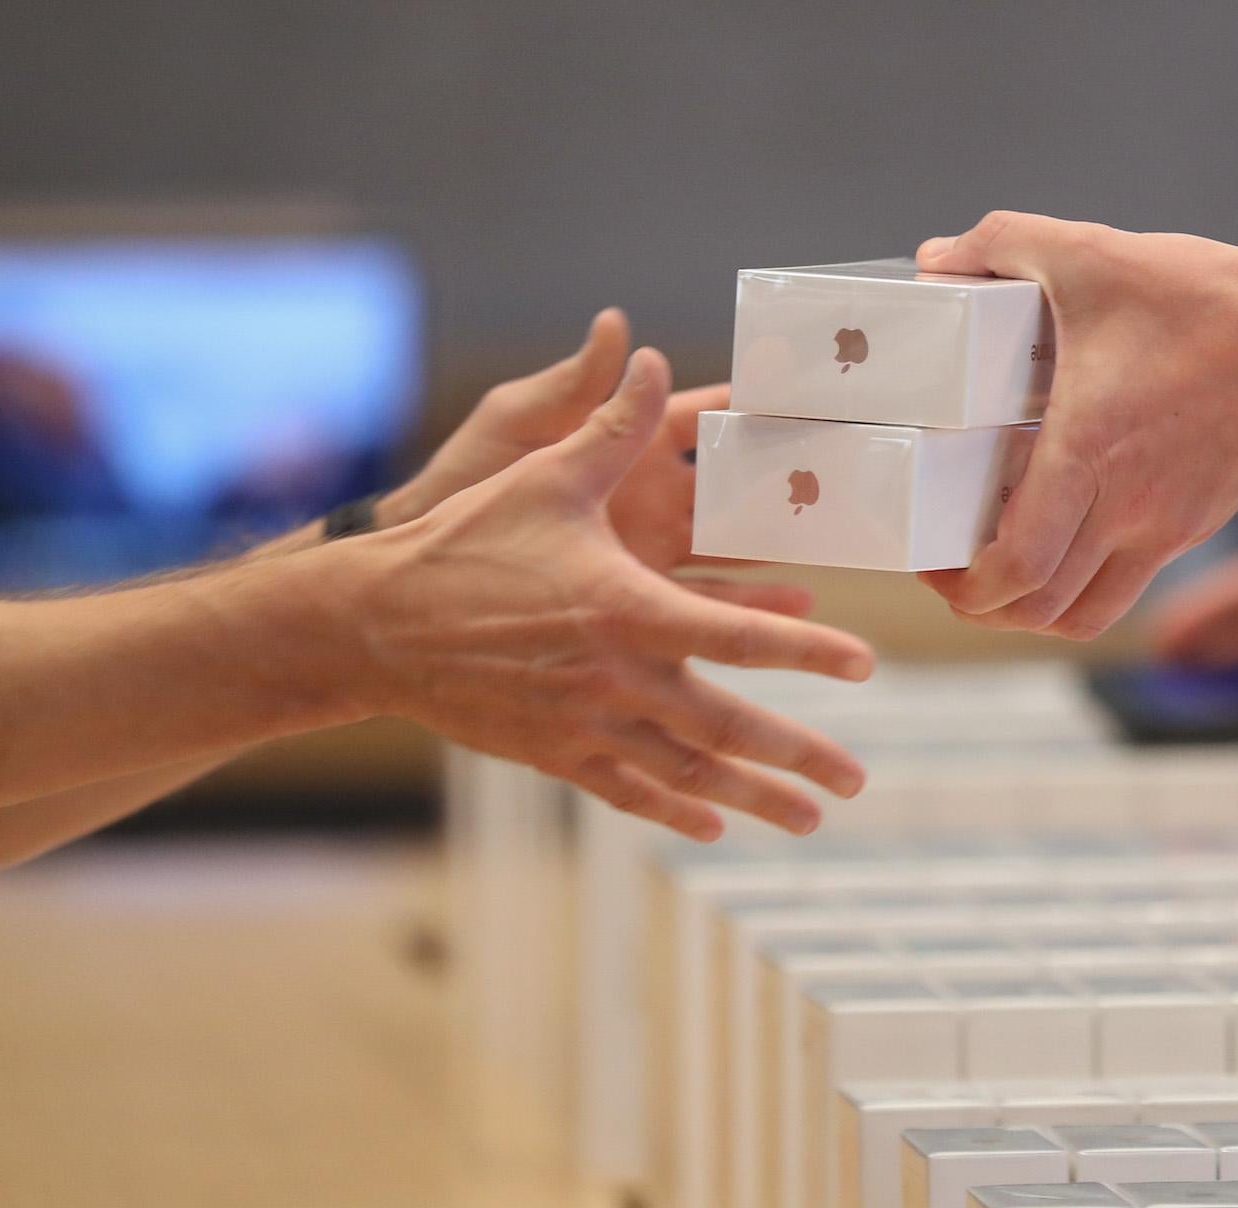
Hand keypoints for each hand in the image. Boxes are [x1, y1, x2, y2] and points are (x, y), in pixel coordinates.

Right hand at [351, 348, 874, 841]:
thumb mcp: (546, 478)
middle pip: (728, 727)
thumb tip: (649, 354)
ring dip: (753, 798)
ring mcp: (585, 724)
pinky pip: (628, 790)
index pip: (740, 635)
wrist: (372, 625)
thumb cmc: (465, 542)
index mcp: (628, 608)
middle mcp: (616, 677)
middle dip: (800, 756)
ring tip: (807, 819)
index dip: (808, 650)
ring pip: (687, 772)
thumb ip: (612, 427)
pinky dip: (675, 809)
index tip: (865, 663)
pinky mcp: (553, 752)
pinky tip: (713, 823)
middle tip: (856, 782)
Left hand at [913, 213, 1237, 638]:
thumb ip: (998, 243)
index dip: (963, 583)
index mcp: (1089, 454)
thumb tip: (933, 258)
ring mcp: (1165, 526)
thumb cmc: (1202, 296)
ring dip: (1034, 611)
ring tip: (1004, 573)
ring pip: (1084, 616)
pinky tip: (1066, 537)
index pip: (1017, 566)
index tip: (934, 558)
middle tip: (953, 569)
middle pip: (1038, 610)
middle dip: (983, 605)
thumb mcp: (1088, 251)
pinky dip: (1083, 587)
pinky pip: (1127, 587)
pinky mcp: (1192, 524)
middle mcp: (1128, 507)